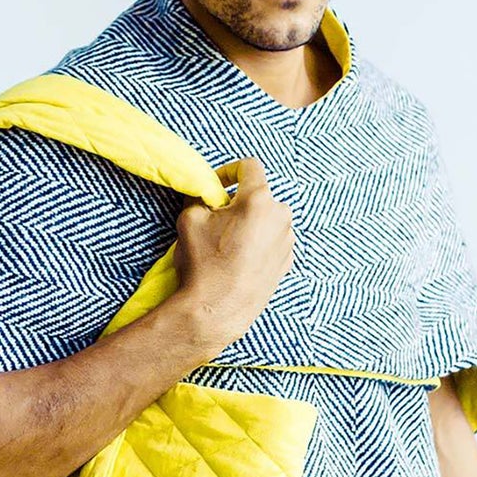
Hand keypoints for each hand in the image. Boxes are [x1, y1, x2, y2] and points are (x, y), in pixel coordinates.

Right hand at [172, 156, 294, 349]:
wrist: (218, 310)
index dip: (229, 171)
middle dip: (239, 202)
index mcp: (258, 200)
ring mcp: (287, 241)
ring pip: (267, 219)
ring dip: (250, 222)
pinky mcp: (287, 262)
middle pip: (259, 195)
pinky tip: (239, 260)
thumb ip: (200, 197)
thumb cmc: (204, 263)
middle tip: (218, 220)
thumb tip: (205, 193)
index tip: (217, 186)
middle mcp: (280, 216)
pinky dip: (258, 242)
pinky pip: (272, 241)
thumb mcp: (190, 219)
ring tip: (228, 244)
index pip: (250, 166)